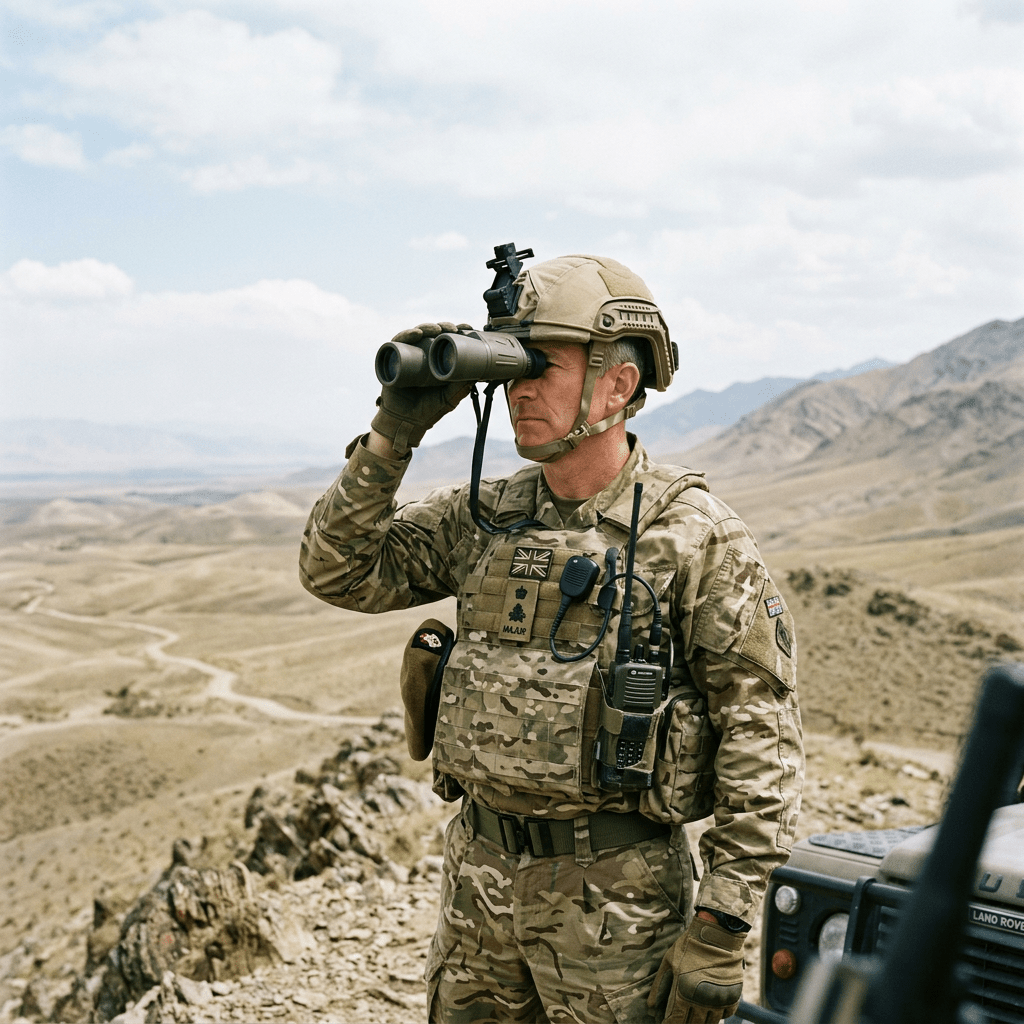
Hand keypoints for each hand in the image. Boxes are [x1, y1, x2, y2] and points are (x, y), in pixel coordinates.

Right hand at [370, 322, 473, 454]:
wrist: (405, 425)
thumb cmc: (427, 412)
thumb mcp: (449, 399)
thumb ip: (461, 388)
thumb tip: (479, 375)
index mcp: (436, 362)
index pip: (445, 341)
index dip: (455, 332)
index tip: (467, 327)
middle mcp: (421, 356)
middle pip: (431, 335)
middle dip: (442, 327)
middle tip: (452, 328)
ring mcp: (406, 357)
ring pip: (416, 335)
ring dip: (427, 327)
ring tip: (436, 328)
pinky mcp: (392, 361)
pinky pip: (397, 344)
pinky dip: (406, 335)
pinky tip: (416, 333)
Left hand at [647, 915, 744, 1022]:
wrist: (717, 933)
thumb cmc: (689, 945)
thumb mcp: (669, 960)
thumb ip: (659, 984)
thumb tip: (650, 1005)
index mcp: (684, 992)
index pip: (675, 1020)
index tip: (666, 1023)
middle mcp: (702, 1000)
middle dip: (686, 1023)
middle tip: (682, 1017)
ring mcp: (719, 1000)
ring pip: (710, 1023)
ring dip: (702, 1021)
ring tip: (696, 1016)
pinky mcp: (733, 996)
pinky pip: (726, 1015)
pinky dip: (719, 1014)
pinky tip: (712, 1007)